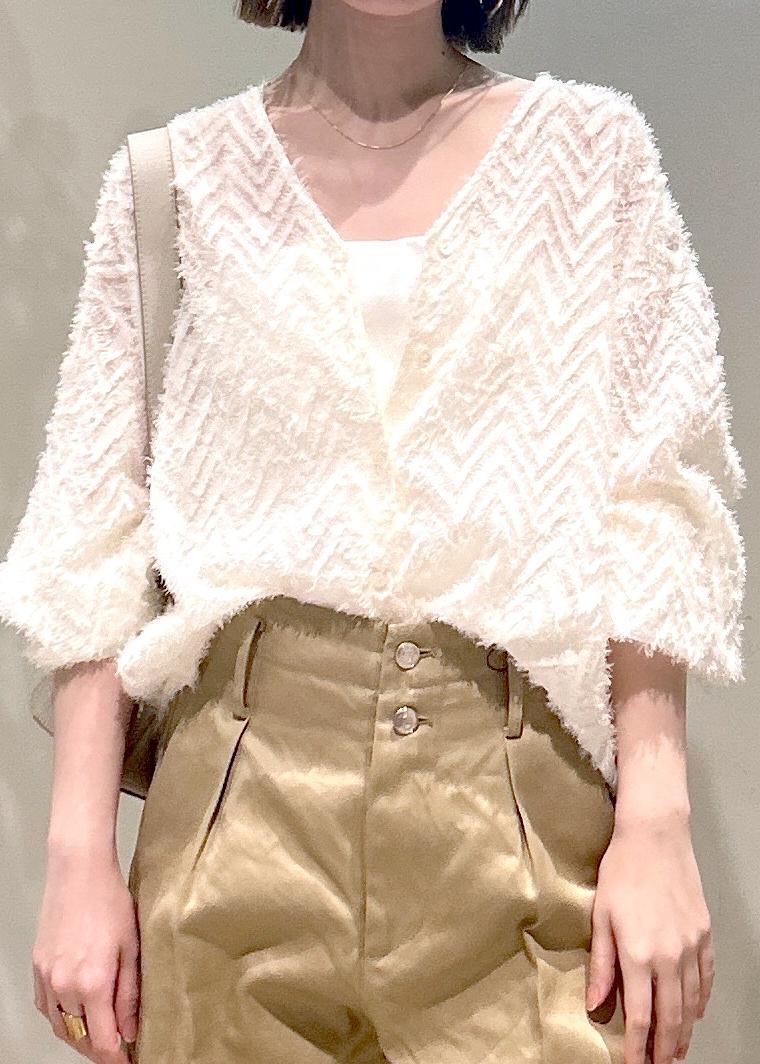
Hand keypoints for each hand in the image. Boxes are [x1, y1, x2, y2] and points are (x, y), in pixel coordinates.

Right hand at [33, 844, 139, 1061]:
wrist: (78, 872)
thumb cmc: (110, 902)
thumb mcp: (131, 948)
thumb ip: (129, 994)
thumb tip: (131, 1031)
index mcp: (92, 984)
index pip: (102, 1042)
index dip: (116, 1058)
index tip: (129, 1062)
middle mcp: (64, 987)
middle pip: (79, 1039)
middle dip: (99, 1049)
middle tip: (120, 1048)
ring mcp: (47, 979)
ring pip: (60, 1027)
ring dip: (79, 1037)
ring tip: (101, 1034)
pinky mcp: (38, 968)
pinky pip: (47, 1008)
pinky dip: (62, 1018)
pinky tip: (77, 1012)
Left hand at [586, 811, 713, 1063]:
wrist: (655, 837)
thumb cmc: (621, 871)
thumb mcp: (600, 916)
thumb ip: (600, 964)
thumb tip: (595, 1004)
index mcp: (638, 954)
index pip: (640, 1017)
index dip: (637, 1049)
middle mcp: (669, 957)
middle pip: (670, 1018)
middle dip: (664, 1049)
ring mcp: (691, 947)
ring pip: (691, 1004)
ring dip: (683, 1031)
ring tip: (674, 1050)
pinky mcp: (704, 935)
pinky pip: (706, 979)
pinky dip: (700, 1002)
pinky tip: (694, 1013)